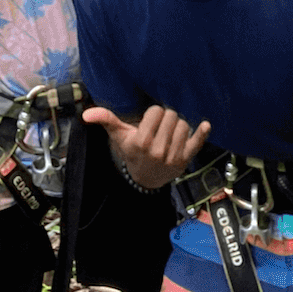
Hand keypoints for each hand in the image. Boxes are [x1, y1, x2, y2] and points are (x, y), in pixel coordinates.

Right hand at [83, 104, 208, 188]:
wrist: (145, 179)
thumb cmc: (131, 152)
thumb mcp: (118, 136)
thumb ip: (105, 120)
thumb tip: (87, 113)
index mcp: (141, 142)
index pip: (156, 112)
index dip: (154, 112)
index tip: (150, 119)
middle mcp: (158, 150)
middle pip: (172, 116)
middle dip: (166, 116)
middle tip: (161, 124)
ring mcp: (173, 157)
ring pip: (183, 126)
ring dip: (178, 124)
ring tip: (170, 130)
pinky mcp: (185, 161)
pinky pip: (196, 143)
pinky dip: (202, 133)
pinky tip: (206, 125)